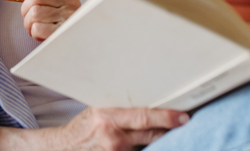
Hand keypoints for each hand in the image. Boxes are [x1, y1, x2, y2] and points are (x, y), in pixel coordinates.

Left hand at [20, 0, 80, 40]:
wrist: (77, 41)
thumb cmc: (62, 21)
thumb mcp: (56, 0)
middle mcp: (70, 2)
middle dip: (25, 8)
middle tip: (29, 16)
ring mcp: (67, 17)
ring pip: (34, 13)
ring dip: (28, 22)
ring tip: (34, 26)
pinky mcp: (62, 33)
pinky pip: (37, 28)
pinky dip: (33, 32)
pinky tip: (40, 34)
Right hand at [51, 107, 188, 150]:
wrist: (65, 147)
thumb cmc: (85, 125)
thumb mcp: (100, 110)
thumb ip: (121, 110)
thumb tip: (148, 103)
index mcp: (107, 118)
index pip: (143, 117)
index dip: (165, 117)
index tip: (182, 117)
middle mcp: (112, 137)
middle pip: (150, 135)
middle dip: (168, 129)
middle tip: (183, 122)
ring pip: (146, 146)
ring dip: (156, 140)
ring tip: (162, 132)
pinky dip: (143, 148)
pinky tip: (142, 142)